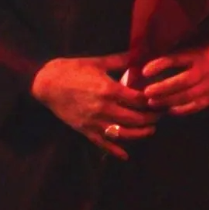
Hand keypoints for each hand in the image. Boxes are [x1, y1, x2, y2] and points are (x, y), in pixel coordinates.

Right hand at [30, 52, 156, 159]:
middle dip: (151, 118)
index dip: (153, 101)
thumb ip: (121, 60)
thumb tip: (140, 53)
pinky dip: (115, 151)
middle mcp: (104, 108)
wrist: (47, 83)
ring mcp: (94, 121)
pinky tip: (125, 155)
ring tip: (151, 130)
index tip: (162, 99)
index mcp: (109, 89)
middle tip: (161, 115)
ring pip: (123, 133)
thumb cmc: (73, 69)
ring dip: (139, 134)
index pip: (139, 99)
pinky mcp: (84, 130)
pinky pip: (102, 143)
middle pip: (135, 118)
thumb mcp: (99, 62)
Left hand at [141, 44, 208, 115]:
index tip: (144, 71)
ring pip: (188, 96)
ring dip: (168, 101)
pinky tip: (169, 110)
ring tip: (152, 103)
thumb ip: (174, 55)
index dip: (160, 65)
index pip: (177, 59)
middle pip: (183, 81)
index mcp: (198, 54)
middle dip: (163, 88)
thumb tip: (146, 64)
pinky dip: (181, 110)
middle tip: (146, 92)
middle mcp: (206, 69)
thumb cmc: (204, 55)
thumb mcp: (192, 49)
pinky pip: (195, 106)